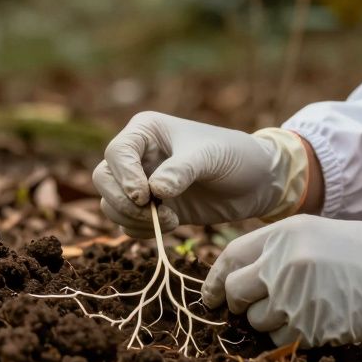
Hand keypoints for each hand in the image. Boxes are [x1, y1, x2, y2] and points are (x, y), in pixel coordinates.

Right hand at [92, 112, 304, 237]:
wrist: (257, 181)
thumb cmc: (235, 155)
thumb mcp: (210, 157)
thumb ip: (181, 171)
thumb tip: (153, 192)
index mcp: (146, 131)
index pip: (117, 152)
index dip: (124, 176)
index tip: (145, 196)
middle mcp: (138, 155)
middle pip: (104, 178)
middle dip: (122, 201)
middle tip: (153, 214)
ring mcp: (142, 182)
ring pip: (110, 203)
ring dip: (131, 219)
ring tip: (170, 221)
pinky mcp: (151, 208)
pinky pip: (127, 223)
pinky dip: (140, 230)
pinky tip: (172, 226)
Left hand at [201, 216, 361, 346]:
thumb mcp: (317, 232)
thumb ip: (277, 249)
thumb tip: (241, 275)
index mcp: (284, 234)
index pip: (231, 258)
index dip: (214, 280)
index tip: (211, 296)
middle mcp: (284, 263)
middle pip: (235, 292)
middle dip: (238, 304)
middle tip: (251, 307)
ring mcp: (297, 296)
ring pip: (256, 320)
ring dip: (267, 322)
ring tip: (295, 310)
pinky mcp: (313, 326)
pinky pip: (281, 340)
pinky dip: (289, 337)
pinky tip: (311, 322)